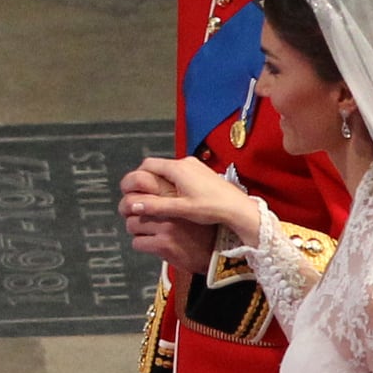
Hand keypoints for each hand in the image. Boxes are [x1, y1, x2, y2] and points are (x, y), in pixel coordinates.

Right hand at [124, 154, 258, 249]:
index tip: (132, 190)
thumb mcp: (181, 209)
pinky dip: (173, 182)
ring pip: (169, 170)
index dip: (137, 177)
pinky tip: (177, 197)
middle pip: (157, 166)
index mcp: (178, 168)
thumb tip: (133, 204)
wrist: (239, 209)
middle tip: (144, 195)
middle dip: (148, 180)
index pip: (147, 165)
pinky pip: (181, 173)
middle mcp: (186, 163)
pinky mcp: (203, 172)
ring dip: (161, 181)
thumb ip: (155, 206)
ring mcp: (196, 166)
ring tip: (159, 198)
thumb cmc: (213, 208)